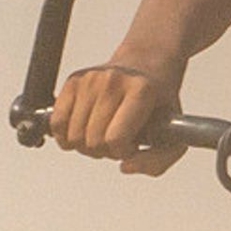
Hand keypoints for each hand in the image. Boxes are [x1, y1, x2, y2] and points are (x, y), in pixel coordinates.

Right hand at [48, 60, 184, 175]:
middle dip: (105, 151)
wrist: (147, 64)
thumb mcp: (174, 136)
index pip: (116, 139)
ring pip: (73, 137)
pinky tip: (84, 131)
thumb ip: (157, 162)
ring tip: (103, 133)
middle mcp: (113, 80)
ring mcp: (90, 79)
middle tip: (118, 139)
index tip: (133, 144)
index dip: (123, 152)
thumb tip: (124, 167)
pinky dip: (66, 136)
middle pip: (93, 142)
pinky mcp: (73, 80)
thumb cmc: (158, 104)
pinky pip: (56, 124)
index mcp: (141, 91)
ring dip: (87, 145)